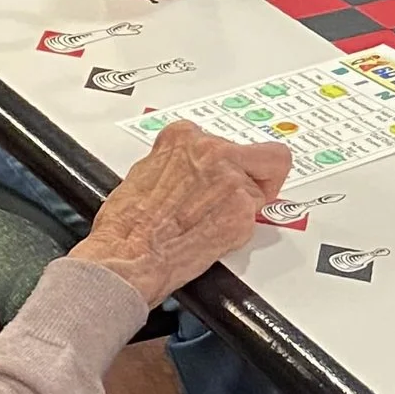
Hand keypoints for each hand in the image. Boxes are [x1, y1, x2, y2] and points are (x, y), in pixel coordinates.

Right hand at [74, 124, 293, 307]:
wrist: (126, 256)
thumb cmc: (127, 224)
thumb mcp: (145, 171)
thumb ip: (177, 162)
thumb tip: (191, 171)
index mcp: (185, 138)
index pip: (228, 139)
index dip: (229, 163)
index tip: (227, 173)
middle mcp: (213, 152)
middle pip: (268, 156)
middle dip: (260, 177)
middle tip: (247, 195)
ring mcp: (231, 182)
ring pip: (262, 192)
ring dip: (243, 208)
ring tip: (210, 223)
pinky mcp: (241, 214)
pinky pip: (252, 222)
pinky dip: (237, 232)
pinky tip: (210, 237)